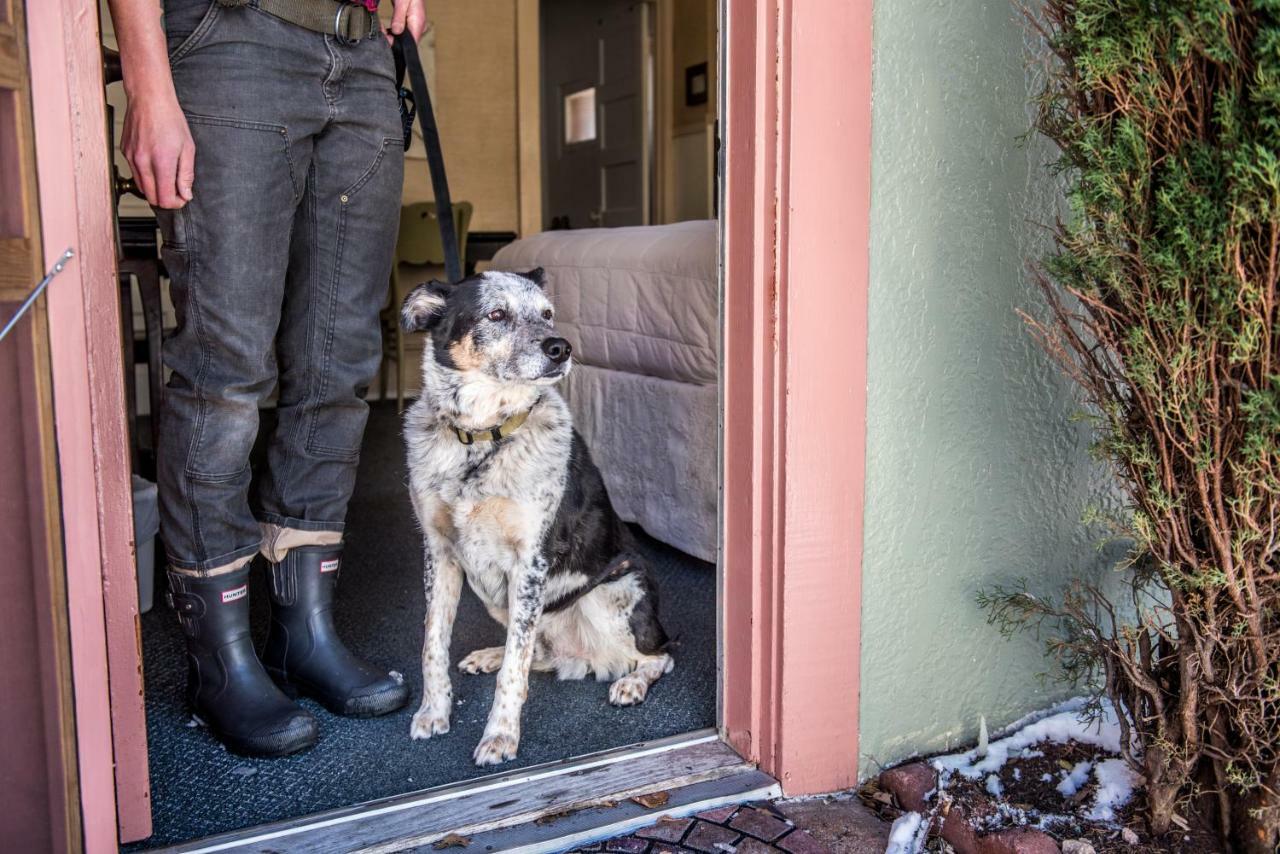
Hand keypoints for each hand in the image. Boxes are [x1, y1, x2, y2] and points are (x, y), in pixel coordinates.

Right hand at [121, 88, 195, 209]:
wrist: (149, 98)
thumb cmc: (170, 119)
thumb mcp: (188, 148)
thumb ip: (186, 174)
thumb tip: (186, 194)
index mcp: (161, 162)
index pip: (164, 198)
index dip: (175, 203)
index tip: (182, 198)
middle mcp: (143, 162)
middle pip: (151, 197)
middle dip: (165, 199)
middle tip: (176, 191)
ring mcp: (131, 157)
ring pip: (142, 187)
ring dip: (155, 188)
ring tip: (167, 177)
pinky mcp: (124, 152)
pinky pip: (135, 172)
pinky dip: (146, 175)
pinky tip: (155, 165)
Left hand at [386, 0, 425, 43]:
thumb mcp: (402, 2)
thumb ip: (399, 17)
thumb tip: (397, 31)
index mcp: (418, 23)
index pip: (412, 42)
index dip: (399, 45)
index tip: (387, 40)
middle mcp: (417, 26)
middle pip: (406, 42)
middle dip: (393, 40)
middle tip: (381, 34)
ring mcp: (413, 25)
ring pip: (402, 38)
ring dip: (391, 36)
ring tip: (382, 31)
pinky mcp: (408, 23)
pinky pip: (401, 32)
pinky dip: (392, 32)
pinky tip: (386, 29)